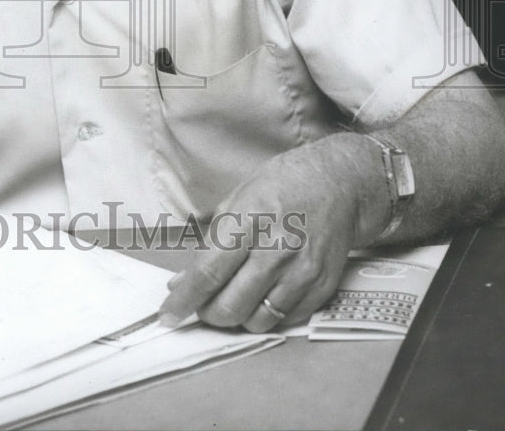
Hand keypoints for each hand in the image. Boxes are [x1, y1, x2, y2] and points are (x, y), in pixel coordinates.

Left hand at [160, 139, 384, 332]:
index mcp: (248, 221)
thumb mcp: (237, 199)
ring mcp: (301, 271)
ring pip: (258, 320)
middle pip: (231, 304)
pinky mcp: (321, 286)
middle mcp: (276, 249)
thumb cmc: (282, 185)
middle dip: (208, 313)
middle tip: (203, 305)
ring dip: (238, 318)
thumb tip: (183, 280)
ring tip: (233, 300)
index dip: (185, 299)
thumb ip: (211, 241)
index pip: (209, 272)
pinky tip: (261, 298)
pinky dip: (267, 316)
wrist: (336, 184)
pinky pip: (286, 319)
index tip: (168, 314)